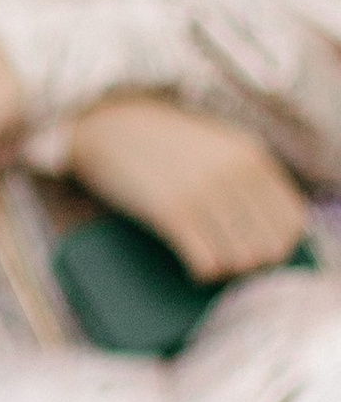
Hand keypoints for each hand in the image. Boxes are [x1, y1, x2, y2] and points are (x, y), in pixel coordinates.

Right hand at [67, 98, 309, 282]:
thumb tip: (275, 230)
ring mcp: (204, 193)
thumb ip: (250, 175)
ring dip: (225, 268)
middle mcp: (234, 174)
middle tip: (227, 257)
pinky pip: (206, 263)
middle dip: (251, 261)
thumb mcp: (219, 146)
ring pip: (239, 260)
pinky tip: (191, 265)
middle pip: (268, 247)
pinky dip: (201, 272)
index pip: (292, 222)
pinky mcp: (172, 212)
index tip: (258, 249)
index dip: (280, 245)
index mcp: (252, 157)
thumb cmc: (164, 144)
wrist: (108, 128)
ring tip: (208, 259)